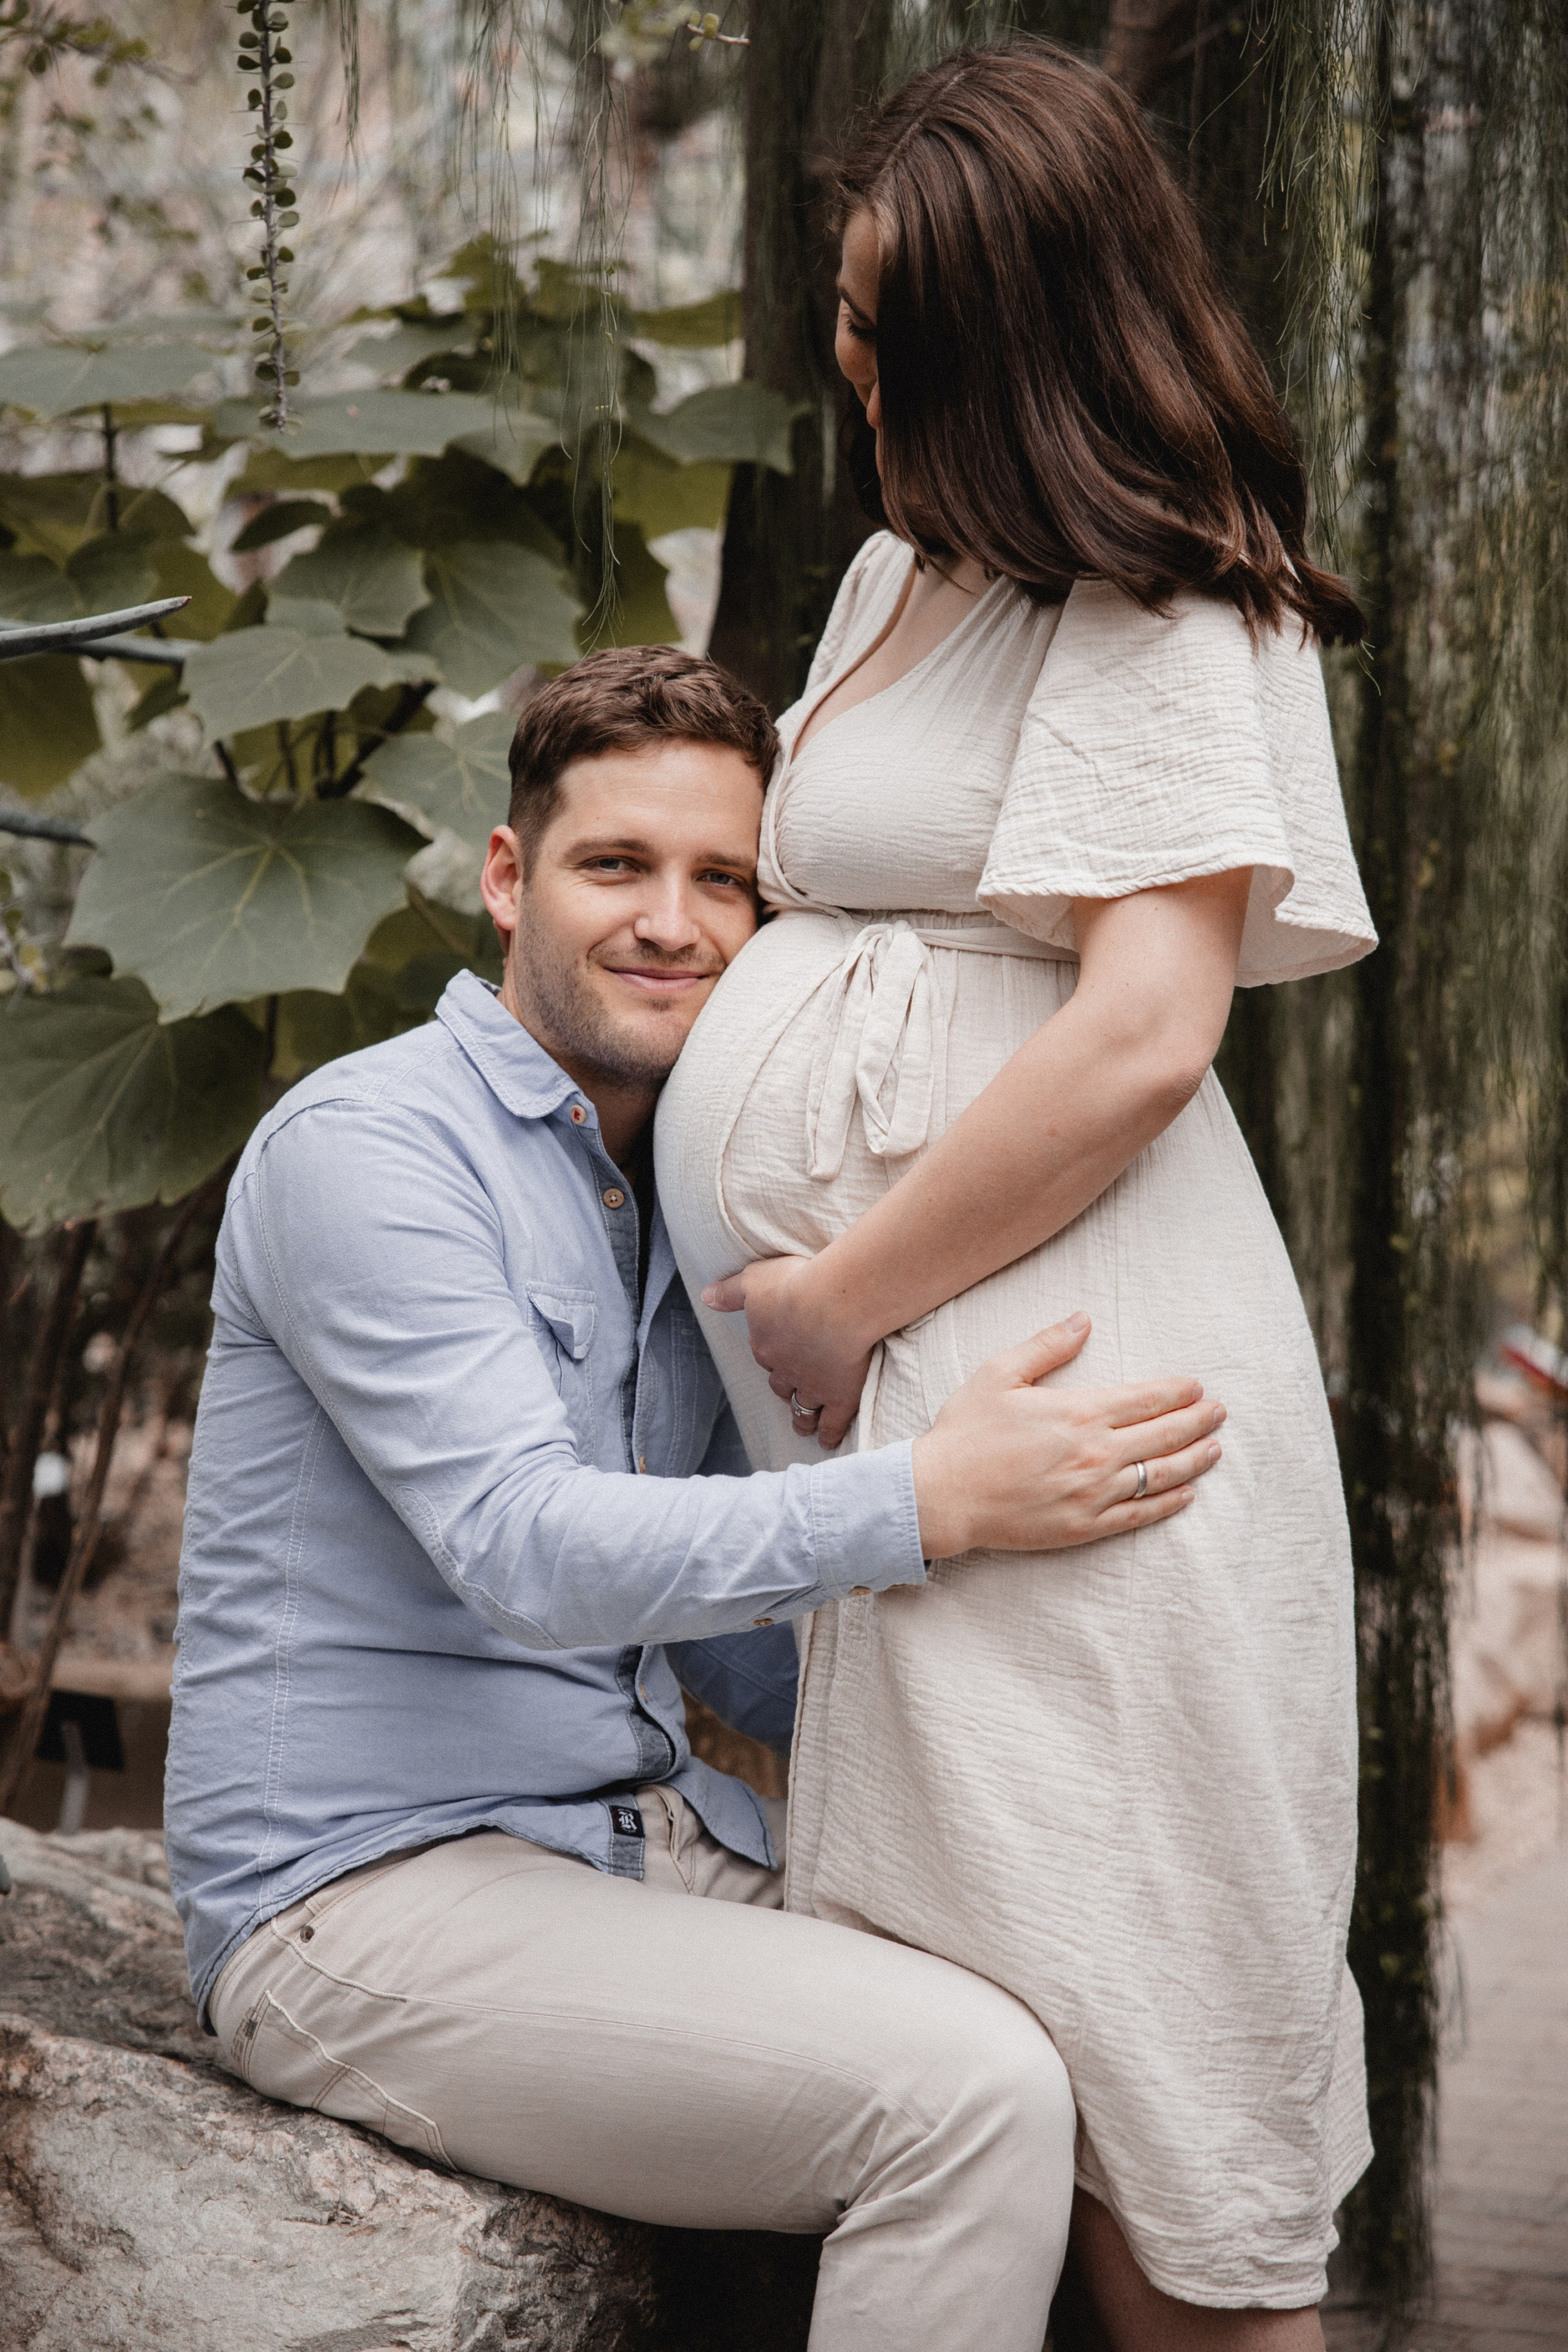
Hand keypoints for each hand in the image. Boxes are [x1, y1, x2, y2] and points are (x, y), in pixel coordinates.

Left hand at [703, 1254, 873, 1449]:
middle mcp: (786, 1371)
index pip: (764, 1354)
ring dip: (802, 1418)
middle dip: (784, 1390)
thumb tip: (705, 1297)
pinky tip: (828, 1441)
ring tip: (803, 1428)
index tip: (776, 1355)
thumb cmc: (794, 1286)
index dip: (770, 1355)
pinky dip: (829, 1433)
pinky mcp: (841, 1397)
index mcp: (765, 1344)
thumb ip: (730, 1292)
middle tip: (789, 1395)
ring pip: (804, 1408)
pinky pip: (833, 1422)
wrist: (832, 1306)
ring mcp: (814, 1387)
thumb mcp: (753, 1280)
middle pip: (781, 1385)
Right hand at [910, 1312, 1224, 1557]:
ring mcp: (1093, 1493)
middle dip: (1198, 1420)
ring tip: (1215, 1448)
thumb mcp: (1000, 1374)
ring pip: (1160, 1475)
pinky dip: (1168, 1503)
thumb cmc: (966, 1432)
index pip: (1146, 1399)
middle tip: (1220, 1412)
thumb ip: (1046, 1346)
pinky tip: (1186, 1494)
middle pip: (1164, 1434)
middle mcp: (1096, 1454)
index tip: (1197, 1386)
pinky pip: (1139, 1514)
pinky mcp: (1084, 1527)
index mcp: (1079, 1413)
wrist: (941, 1495)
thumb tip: (1083, 1320)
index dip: (1178, 1392)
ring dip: (1194, 1460)